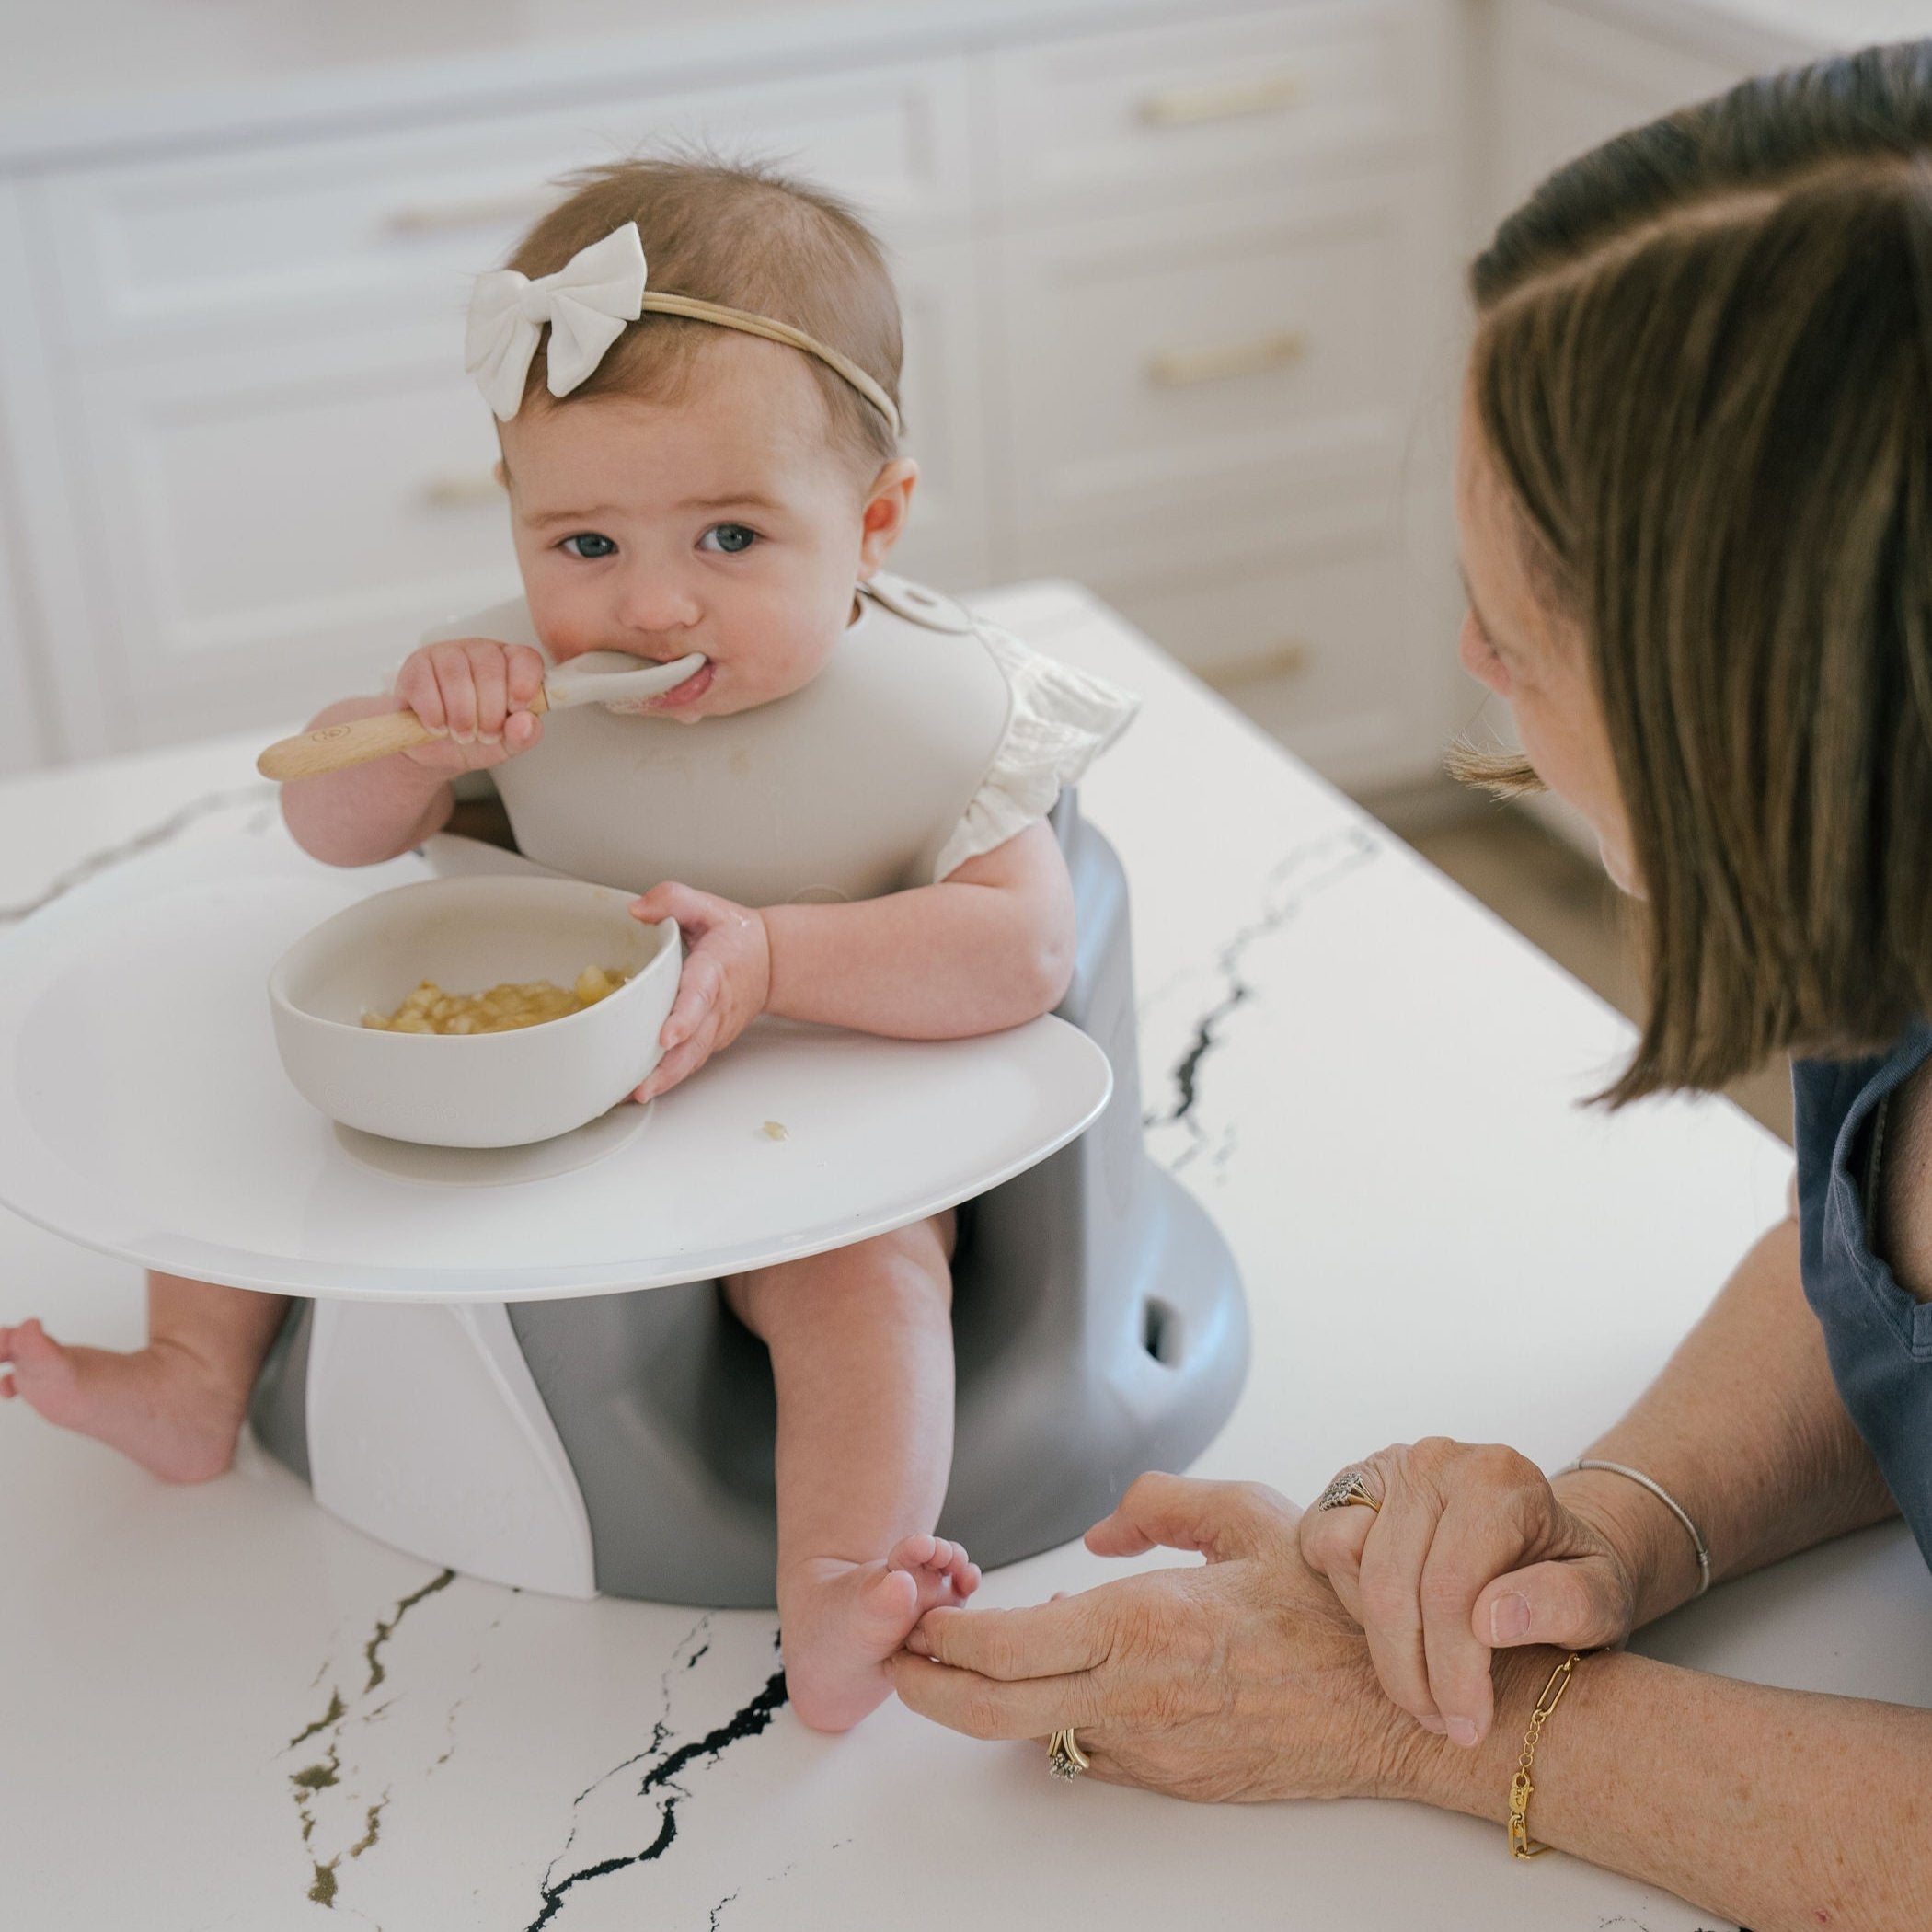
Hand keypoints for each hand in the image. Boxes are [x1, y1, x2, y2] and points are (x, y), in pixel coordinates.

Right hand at [392, 637, 546, 773]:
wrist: (434, 750)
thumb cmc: (475, 739)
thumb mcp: (506, 745)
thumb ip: (523, 735)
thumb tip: (526, 723)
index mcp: (510, 664)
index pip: (525, 658)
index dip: (524, 684)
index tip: (515, 710)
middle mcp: (480, 652)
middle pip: (489, 667)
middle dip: (490, 710)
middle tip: (486, 735)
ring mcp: (446, 654)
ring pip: (455, 674)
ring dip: (461, 713)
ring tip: (462, 734)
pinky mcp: (416, 666)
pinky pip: (424, 684)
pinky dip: (433, 713)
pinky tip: (438, 726)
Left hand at [629, 883, 771, 1101]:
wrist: (772, 963)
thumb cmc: (738, 938)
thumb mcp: (708, 906)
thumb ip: (673, 900)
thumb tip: (637, 910)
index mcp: (715, 971)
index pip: (700, 996)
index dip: (684, 1018)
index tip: (666, 1036)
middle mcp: (717, 1007)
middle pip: (694, 1044)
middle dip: (667, 1068)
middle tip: (639, 1086)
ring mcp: (715, 1029)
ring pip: (690, 1061)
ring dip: (663, 1081)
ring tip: (629, 1096)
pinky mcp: (709, 1043)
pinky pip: (687, 1064)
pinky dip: (665, 1081)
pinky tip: (637, 1090)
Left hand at [887, 1473, 1416, 1804]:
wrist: (1402, 1711)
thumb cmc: (1335, 1613)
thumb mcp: (1251, 1515)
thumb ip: (1161, 1500)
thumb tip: (1101, 1528)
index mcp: (1147, 1623)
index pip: (1005, 1646)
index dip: (943, 1636)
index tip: (920, 1612)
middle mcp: (1139, 1696)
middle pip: (992, 1712)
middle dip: (926, 1686)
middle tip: (900, 1656)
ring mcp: (1155, 1749)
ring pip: (1037, 1734)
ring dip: (994, 1699)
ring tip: (976, 1655)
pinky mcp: (1175, 1781)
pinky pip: (1092, 1750)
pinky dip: (1059, 1716)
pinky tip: (1068, 1677)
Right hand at [1297, 1438, 1643, 1748]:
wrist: (1543, 1538)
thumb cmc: (1571, 1575)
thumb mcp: (1602, 1600)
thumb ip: (1565, 1606)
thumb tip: (1492, 1621)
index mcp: (1499, 1478)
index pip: (1451, 1588)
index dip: (1453, 1671)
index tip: (1467, 1727)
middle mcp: (1438, 1459)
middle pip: (1394, 1586)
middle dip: (1411, 1672)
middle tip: (1442, 1723)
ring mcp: (1389, 1465)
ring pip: (1354, 1570)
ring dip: (1383, 1644)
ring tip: (1426, 1681)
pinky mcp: (1352, 1483)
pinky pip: (1322, 1545)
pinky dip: (1350, 1597)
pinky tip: (1401, 1623)